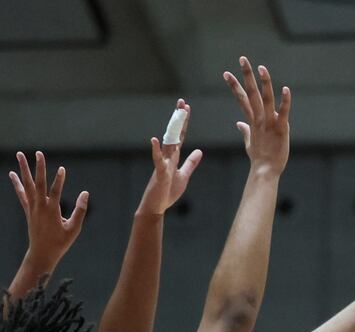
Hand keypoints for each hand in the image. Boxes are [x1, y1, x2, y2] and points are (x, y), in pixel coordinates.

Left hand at [10, 151, 87, 271]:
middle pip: (38, 183)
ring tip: (20, 155)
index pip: (55, 192)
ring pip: (27, 185)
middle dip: (39, 168)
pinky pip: (21, 194)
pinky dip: (17, 183)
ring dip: (23, 169)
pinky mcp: (28, 210)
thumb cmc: (60, 243)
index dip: (59, 180)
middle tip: (38, 153)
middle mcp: (40, 207)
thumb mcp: (74, 229)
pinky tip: (13, 174)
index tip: (62, 169)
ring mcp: (32, 208)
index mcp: (52, 212)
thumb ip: (80, 211)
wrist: (42, 254)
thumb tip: (85, 193)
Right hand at [139, 99, 203, 216]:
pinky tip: (154, 140)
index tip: (186, 107)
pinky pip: (158, 161)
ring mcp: (163, 164)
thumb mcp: (184, 175)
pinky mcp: (160, 174)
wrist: (156, 206)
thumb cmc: (168, 192)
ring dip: (171, 129)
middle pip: (174, 134)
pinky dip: (156, 150)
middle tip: (182, 102)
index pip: (180, 135)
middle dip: (178, 119)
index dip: (184, 122)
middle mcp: (168, 157)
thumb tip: (200, 151)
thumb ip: (190, 163)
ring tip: (175, 115)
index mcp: (174, 157)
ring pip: (168, 143)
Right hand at [223, 57, 291, 173]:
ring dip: (264, 83)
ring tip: (261, 68)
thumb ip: (245, 130)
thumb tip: (238, 123)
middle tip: (242, 59)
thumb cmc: (259, 158)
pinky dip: (285, 101)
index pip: (241, 99)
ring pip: (266, 99)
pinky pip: (283, 113)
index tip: (226, 72)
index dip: (234, 85)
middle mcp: (258, 119)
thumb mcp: (250, 142)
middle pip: (250, 93)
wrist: (265, 171)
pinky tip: (286, 89)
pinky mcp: (281, 129)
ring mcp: (269, 123)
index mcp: (252, 120)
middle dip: (246, 75)